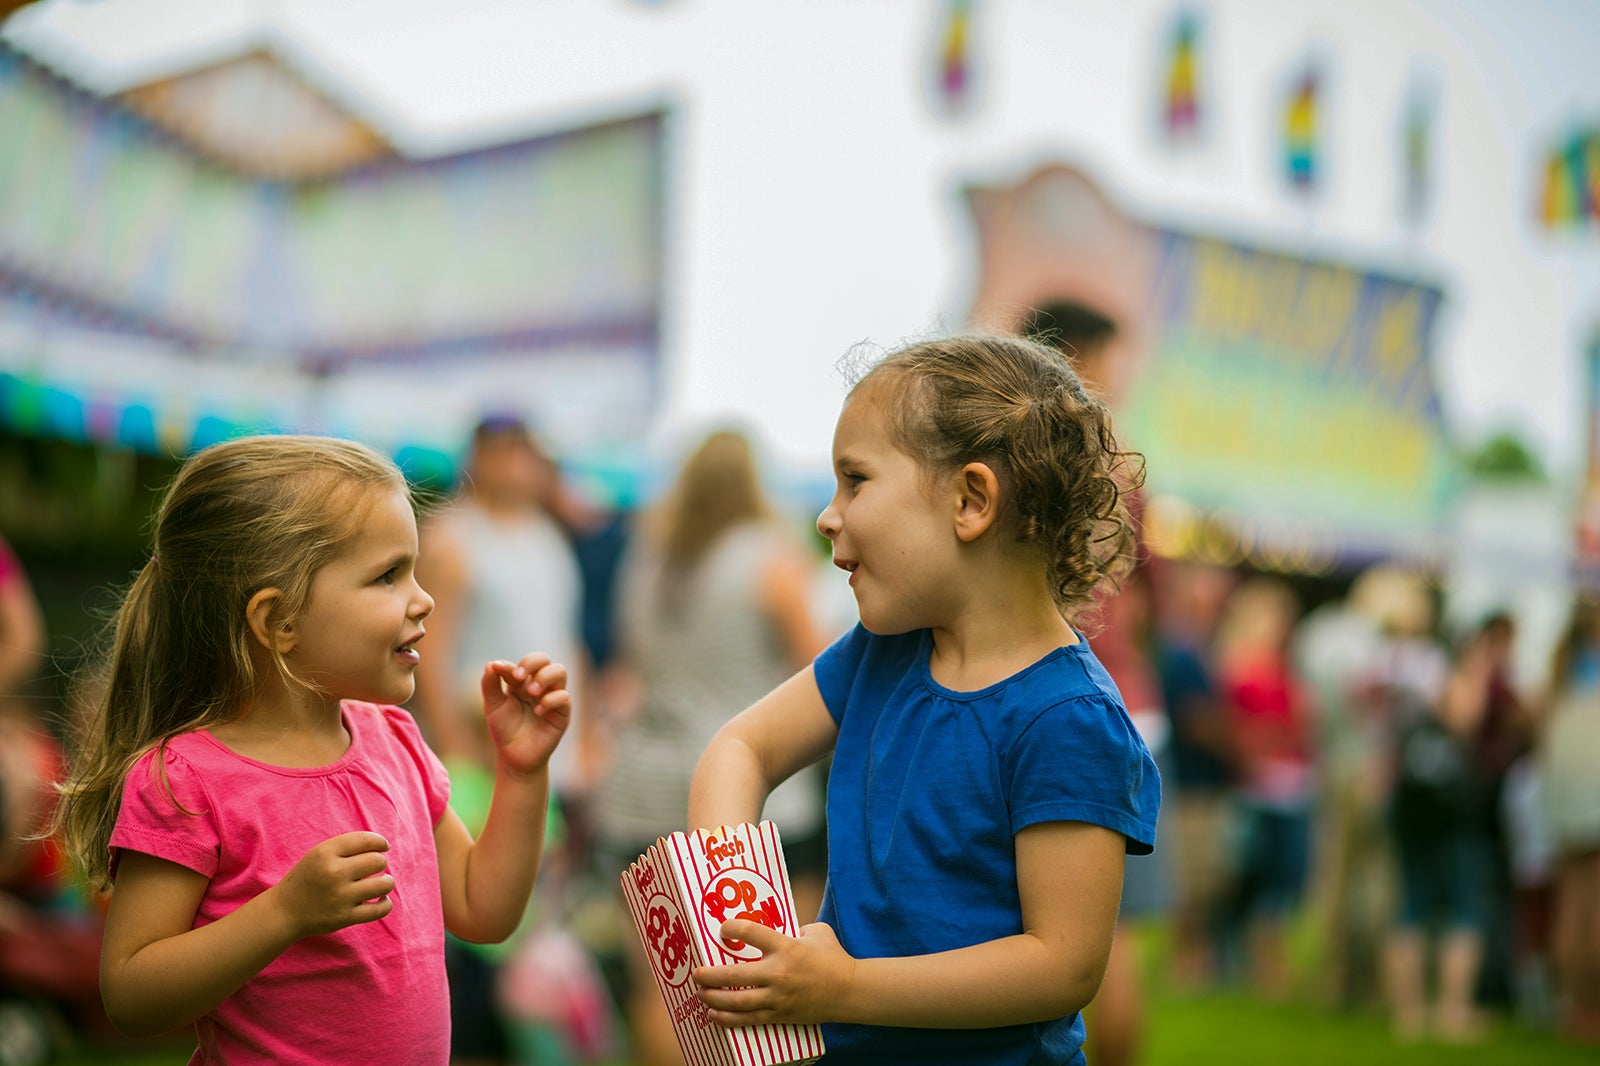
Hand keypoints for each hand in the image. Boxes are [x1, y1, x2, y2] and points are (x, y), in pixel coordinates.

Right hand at [269, 832, 394, 937]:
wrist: (284, 911)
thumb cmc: (309, 878)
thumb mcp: (320, 854)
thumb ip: (347, 846)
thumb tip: (383, 846)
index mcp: (325, 853)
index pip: (366, 840)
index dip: (380, 842)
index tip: (383, 847)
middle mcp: (333, 873)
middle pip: (378, 861)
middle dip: (380, 863)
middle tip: (373, 869)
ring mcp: (340, 896)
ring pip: (384, 884)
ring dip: (387, 882)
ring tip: (380, 884)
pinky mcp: (345, 918)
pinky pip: (380, 910)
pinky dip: (386, 904)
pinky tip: (380, 900)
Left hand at [480, 653, 570, 776]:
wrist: (514, 757)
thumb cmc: (504, 730)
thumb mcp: (492, 705)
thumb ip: (490, 684)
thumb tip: (492, 663)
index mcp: (523, 682)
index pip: (524, 662)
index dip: (513, 664)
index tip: (499, 671)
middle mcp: (539, 686)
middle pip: (545, 659)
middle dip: (533, 663)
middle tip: (518, 677)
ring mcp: (552, 697)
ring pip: (560, 671)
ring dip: (544, 677)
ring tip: (531, 692)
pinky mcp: (562, 713)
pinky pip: (564, 697)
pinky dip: (550, 700)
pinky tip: (538, 712)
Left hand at [693, 919, 854, 1027]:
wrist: (850, 991)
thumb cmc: (833, 957)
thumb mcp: (816, 932)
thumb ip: (794, 926)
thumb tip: (775, 924)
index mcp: (786, 947)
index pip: (751, 933)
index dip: (731, 928)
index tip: (723, 929)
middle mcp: (779, 973)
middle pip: (735, 975)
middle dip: (710, 974)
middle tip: (697, 972)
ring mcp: (778, 997)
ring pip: (738, 1001)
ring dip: (714, 998)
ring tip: (700, 992)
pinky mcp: (780, 1015)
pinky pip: (749, 1019)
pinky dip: (728, 1019)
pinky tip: (714, 1015)